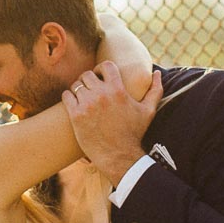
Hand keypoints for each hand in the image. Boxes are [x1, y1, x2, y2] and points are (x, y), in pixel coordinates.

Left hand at [63, 61, 162, 183]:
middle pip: (87, 75)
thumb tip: (157, 72)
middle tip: (89, 88)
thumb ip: (155, 90)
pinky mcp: (76, 115)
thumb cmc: (134, 133)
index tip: (100, 75)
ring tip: (82, 96)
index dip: (101, 68)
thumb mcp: (148, 111)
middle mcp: (102, 95)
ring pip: (76, 85)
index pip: (106, 66)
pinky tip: (74, 103)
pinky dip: (69, 97)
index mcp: (118, 90)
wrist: (119, 156)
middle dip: (88, 79)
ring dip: (78, 89)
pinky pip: (66, 96)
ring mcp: (88, 104)